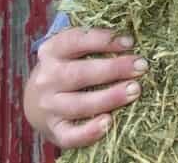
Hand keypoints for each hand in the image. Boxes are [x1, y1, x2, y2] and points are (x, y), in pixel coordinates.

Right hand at [23, 28, 147, 148]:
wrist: (36, 100)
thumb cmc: (68, 67)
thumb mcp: (73, 49)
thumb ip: (96, 43)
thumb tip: (132, 41)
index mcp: (52, 51)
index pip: (75, 41)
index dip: (103, 40)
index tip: (130, 42)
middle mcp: (46, 79)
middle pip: (79, 74)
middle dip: (114, 69)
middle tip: (141, 66)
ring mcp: (48, 107)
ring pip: (79, 104)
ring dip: (109, 97)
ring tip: (135, 90)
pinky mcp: (54, 130)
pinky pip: (70, 135)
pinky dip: (89, 132)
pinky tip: (109, 123)